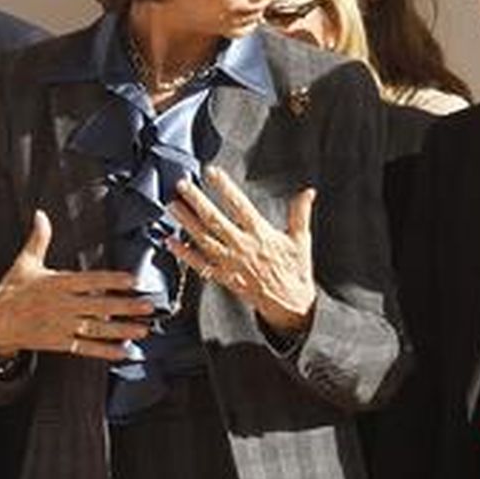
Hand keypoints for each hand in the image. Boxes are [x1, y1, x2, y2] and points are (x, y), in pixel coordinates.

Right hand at [0, 210, 155, 360]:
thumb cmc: (12, 290)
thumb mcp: (25, 262)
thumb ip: (38, 239)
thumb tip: (40, 213)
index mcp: (57, 284)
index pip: (90, 281)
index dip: (112, 280)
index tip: (133, 280)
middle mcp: (62, 306)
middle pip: (99, 306)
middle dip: (125, 307)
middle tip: (148, 306)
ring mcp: (62, 326)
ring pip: (97, 329)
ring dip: (122, 330)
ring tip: (143, 330)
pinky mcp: (60, 343)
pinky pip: (86, 349)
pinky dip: (105, 352)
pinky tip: (124, 352)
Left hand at [166, 167, 316, 333]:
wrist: (291, 306)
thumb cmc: (296, 271)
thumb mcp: (302, 240)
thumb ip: (300, 213)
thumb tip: (309, 191)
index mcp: (261, 234)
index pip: (240, 205)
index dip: (225, 188)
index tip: (212, 172)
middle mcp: (242, 247)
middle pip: (215, 220)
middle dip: (197, 201)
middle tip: (182, 184)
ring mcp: (231, 263)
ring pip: (203, 239)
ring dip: (186, 222)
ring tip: (172, 206)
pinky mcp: (224, 278)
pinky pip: (200, 265)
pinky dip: (184, 254)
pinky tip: (170, 242)